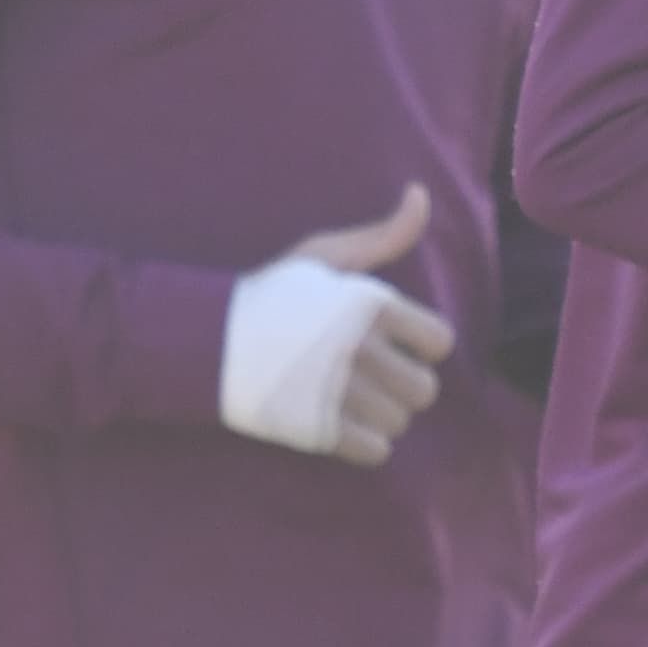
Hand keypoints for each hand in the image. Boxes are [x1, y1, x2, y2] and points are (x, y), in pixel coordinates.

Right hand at [220, 183, 453, 465]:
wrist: (208, 340)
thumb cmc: (273, 293)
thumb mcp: (325, 255)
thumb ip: (384, 235)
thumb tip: (421, 194)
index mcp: (371, 304)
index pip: (439, 342)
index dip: (421, 344)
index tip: (395, 343)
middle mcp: (361, 349)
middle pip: (424, 390)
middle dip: (403, 385)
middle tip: (373, 376)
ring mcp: (340, 392)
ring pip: (400, 423)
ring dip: (382, 415)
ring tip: (352, 398)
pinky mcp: (319, 429)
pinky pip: (376, 452)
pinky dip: (365, 444)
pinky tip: (343, 424)